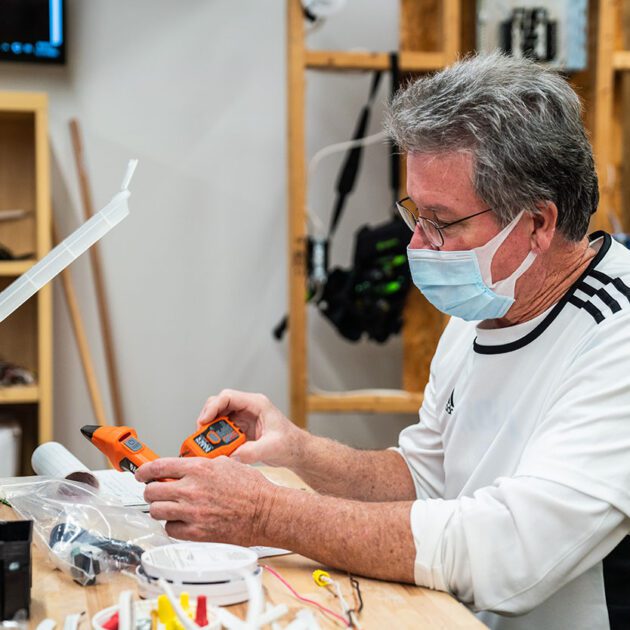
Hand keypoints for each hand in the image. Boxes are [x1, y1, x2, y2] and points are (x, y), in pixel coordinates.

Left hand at [135, 456, 275, 544]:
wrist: (265, 511)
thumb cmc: (252, 488)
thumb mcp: (226, 463)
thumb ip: (203, 465)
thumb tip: (186, 467)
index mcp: (199, 468)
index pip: (158, 467)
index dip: (143, 470)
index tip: (140, 474)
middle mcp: (192, 489)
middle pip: (152, 490)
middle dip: (151, 490)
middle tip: (156, 491)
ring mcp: (192, 512)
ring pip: (156, 511)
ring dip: (159, 508)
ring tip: (168, 507)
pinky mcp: (197, 532)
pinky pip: (170, 529)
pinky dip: (172, 525)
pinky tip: (181, 520)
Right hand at [196, 389, 303, 467]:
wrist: (297, 452)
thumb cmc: (290, 444)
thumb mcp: (272, 448)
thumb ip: (252, 452)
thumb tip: (231, 456)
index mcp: (257, 404)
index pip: (228, 397)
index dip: (213, 407)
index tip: (203, 421)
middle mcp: (248, 408)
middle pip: (219, 405)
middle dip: (207, 417)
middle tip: (200, 434)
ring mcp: (244, 418)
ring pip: (219, 417)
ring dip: (210, 429)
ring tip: (205, 443)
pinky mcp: (241, 429)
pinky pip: (223, 430)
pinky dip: (216, 438)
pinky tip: (215, 449)